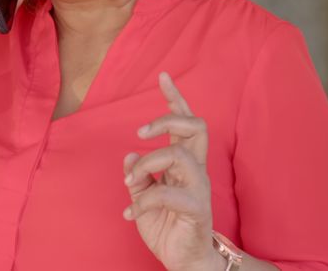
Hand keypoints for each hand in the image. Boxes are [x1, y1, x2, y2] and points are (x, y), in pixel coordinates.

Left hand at [123, 72, 221, 270]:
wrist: (182, 261)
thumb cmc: (166, 226)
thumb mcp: (143, 197)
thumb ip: (138, 175)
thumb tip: (129, 155)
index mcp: (184, 163)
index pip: (185, 122)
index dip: (175, 98)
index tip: (164, 75)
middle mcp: (196, 170)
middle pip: (196, 127)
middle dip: (166, 119)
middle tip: (139, 131)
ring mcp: (199, 188)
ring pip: (180, 154)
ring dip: (148, 162)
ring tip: (130, 181)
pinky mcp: (196, 209)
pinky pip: (169, 194)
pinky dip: (143, 200)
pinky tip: (129, 213)